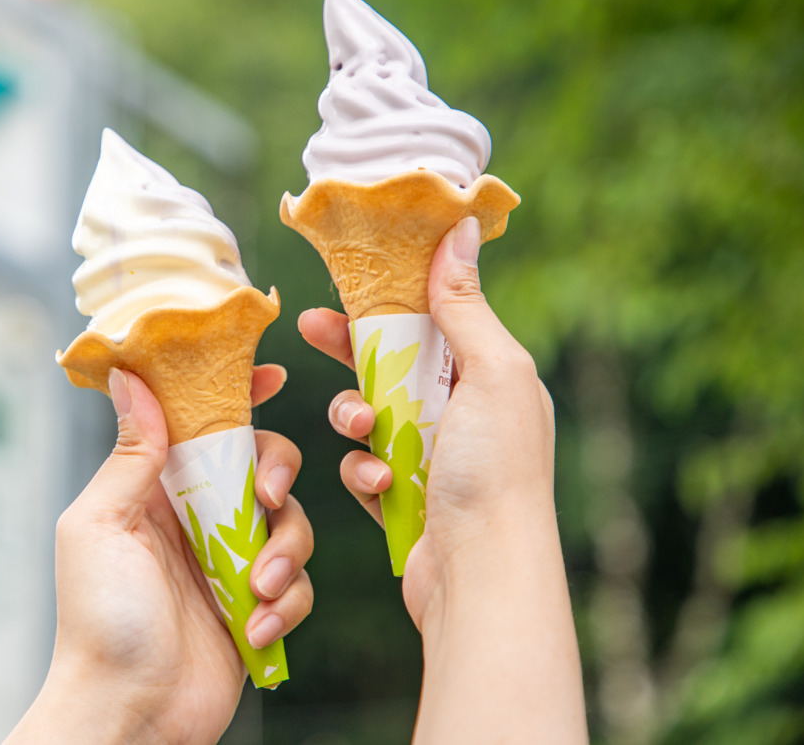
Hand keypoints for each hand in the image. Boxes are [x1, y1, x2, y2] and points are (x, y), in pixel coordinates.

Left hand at [6, 366, 312, 744]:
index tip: (269, 373)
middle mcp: (197, 519)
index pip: (201, 425)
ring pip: (292, 525)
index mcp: (156, 489)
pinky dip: (284, 605)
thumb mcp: (101, 525)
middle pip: (263, 465)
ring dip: (284, 553)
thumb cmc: (99, 621)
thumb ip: (128, 456)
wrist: (127, 712)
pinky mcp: (256, 607)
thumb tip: (129, 378)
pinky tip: (253, 629)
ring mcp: (229, 563)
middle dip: (276, 475)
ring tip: (256, 589)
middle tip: (267, 500)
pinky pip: (297, 587)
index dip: (235, 394)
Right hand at [299, 218, 554, 627]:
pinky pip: (366, 468)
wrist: (483, 576)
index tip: (347, 279)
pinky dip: (366, 474)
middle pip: (392, 363)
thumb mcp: (490, 373)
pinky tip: (380, 486)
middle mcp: (466, 415)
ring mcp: (435, 459)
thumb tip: (458, 228)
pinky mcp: (406, 500)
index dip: (389, 297)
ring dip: (356, 419)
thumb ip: (465, 305)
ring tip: (363, 431)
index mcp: (492, 377)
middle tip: (309, 329)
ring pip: (370, 416)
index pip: (433, 319)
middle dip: (352, 350)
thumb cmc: (495, 470)